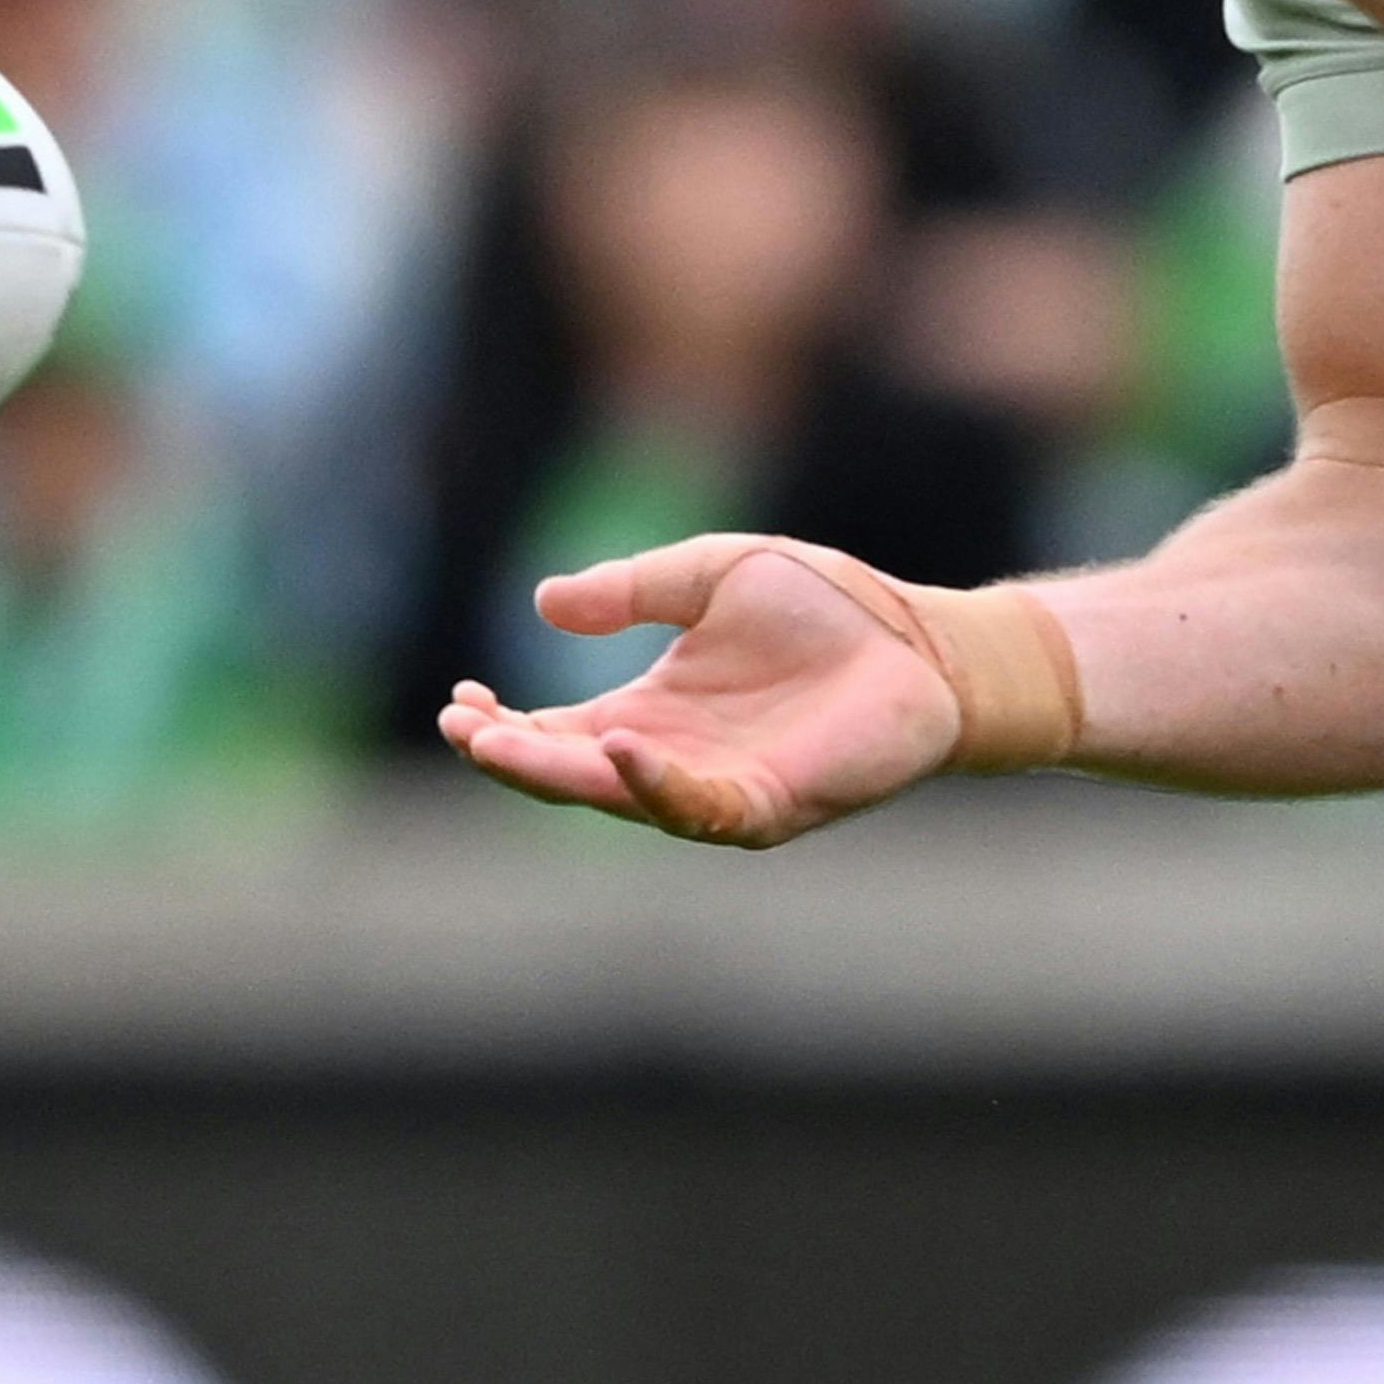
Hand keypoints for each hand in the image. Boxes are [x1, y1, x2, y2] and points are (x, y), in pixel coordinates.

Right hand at [436, 535, 970, 847]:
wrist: (922, 641)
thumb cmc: (826, 609)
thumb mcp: (711, 576)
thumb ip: (631, 590)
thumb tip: (542, 604)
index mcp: (649, 712)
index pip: (554, 733)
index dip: (502, 725)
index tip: (460, 698)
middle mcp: (671, 759)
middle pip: (570, 773)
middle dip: (510, 755)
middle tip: (462, 725)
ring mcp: (716, 788)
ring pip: (618, 797)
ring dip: (556, 775)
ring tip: (500, 743)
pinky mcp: (767, 804)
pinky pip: (698, 808)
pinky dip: (656, 784)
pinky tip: (622, 746)